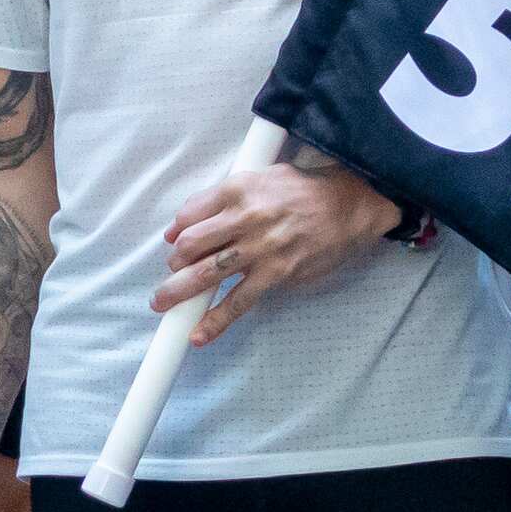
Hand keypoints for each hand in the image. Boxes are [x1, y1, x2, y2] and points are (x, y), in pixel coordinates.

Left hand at [156, 157, 402, 343]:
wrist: (347, 205)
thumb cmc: (302, 191)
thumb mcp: (259, 177)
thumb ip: (220, 198)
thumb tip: (181, 225)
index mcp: (237, 189)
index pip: (189, 215)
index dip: (176, 234)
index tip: (174, 246)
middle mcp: (245, 217)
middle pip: (190, 246)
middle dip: (173, 266)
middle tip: (168, 278)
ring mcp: (260, 248)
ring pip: (207, 273)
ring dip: (178, 292)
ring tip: (162, 304)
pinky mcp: (276, 273)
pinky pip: (239, 301)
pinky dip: (216, 320)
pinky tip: (199, 334)